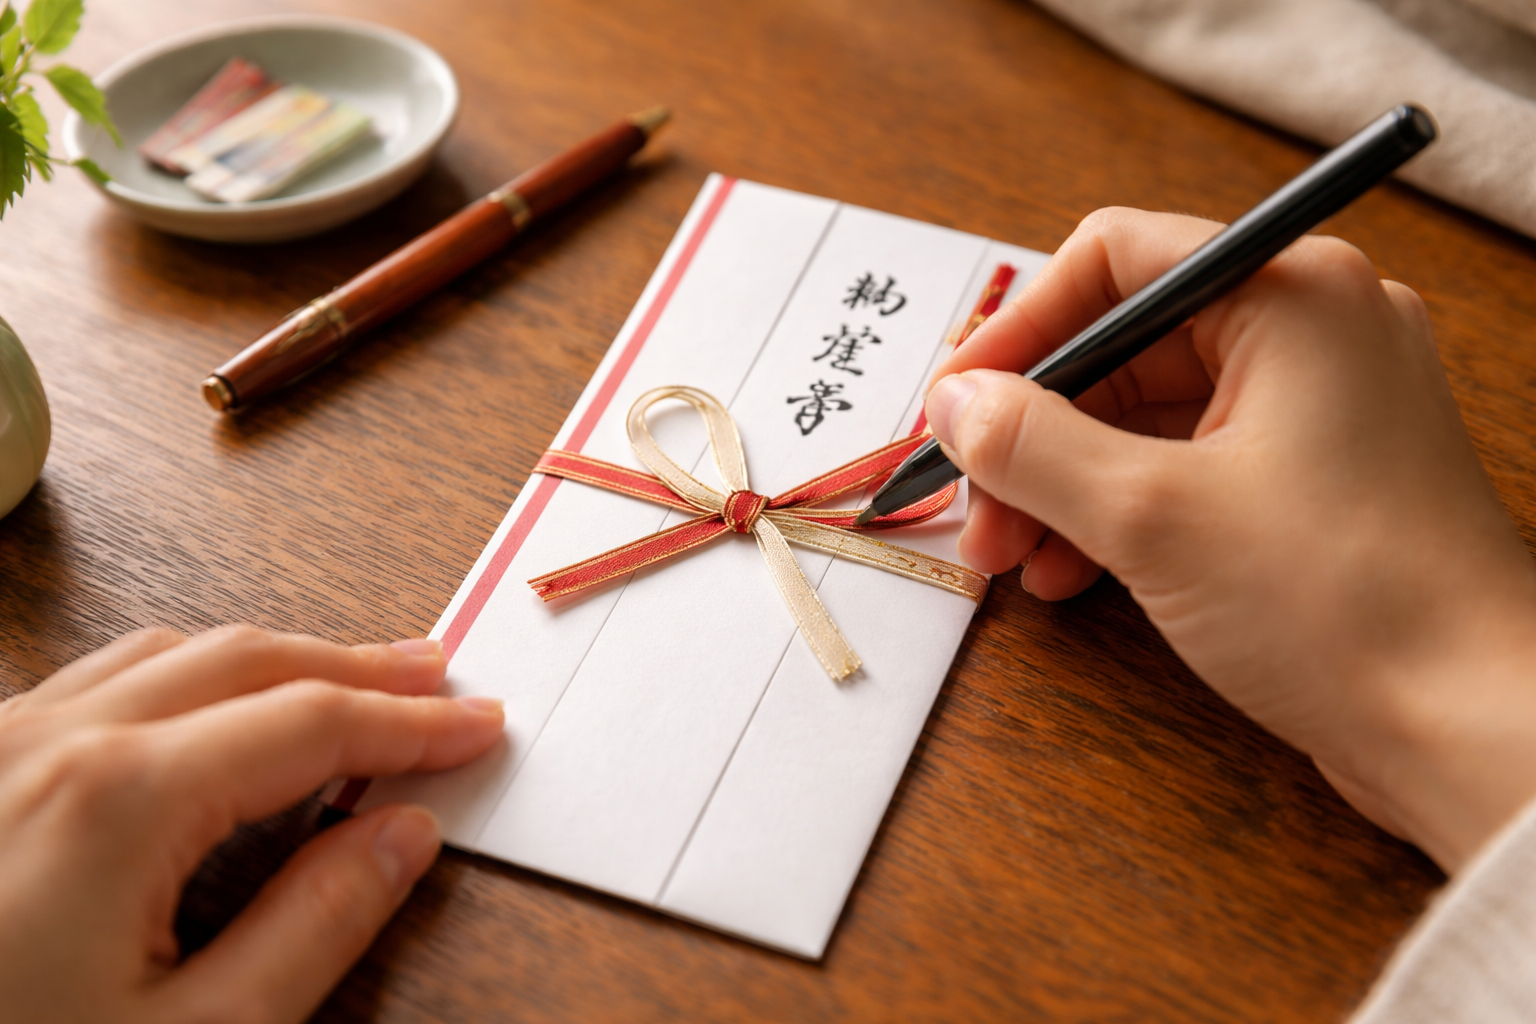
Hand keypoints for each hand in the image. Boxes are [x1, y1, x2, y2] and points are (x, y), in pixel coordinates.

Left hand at [0, 625, 502, 1023]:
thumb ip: (313, 927)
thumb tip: (400, 838)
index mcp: (117, 800)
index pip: (312, 723)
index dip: (412, 725)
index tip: (479, 728)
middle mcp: (48, 746)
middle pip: (245, 661)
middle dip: (356, 666)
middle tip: (437, 682)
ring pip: (166, 657)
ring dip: (273, 661)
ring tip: (348, 681)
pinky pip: (96, 684)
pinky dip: (188, 679)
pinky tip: (212, 711)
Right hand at [926, 208, 1535, 871]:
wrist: (1470, 729)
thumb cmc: (1345, 603)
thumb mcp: (1151, 514)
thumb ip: (1031, 445)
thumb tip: (954, 404)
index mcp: (1291, 295)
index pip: (1115, 260)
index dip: (1019, 330)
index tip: (955, 404)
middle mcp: (1311, 332)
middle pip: (1123, 347)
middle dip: (1031, 432)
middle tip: (970, 504)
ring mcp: (1316, 410)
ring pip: (1146, 416)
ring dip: (1062, 481)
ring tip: (1010, 559)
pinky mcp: (1312, 483)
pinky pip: (1186, 468)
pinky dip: (1117, 512)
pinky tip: (1068, 573)